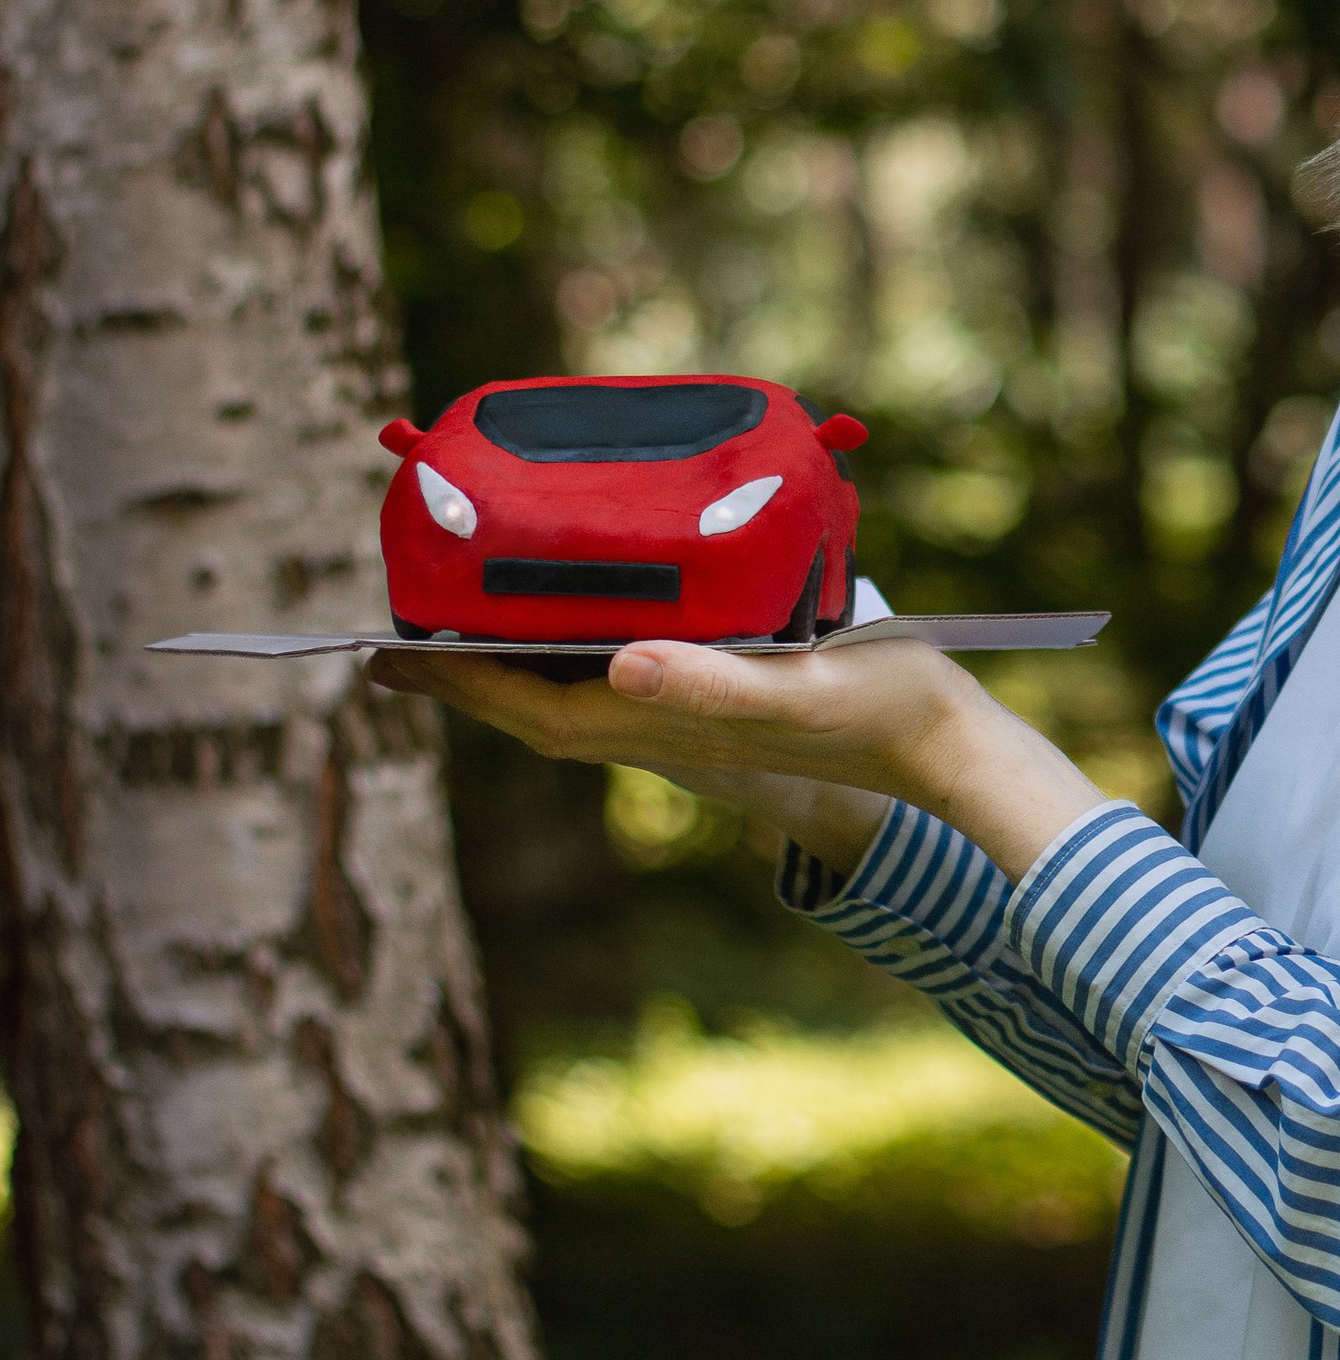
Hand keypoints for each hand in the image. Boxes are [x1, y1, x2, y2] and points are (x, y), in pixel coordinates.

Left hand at [365, 636, 1109, 883]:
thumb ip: (711, 684)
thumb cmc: (874, 706)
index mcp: (661, 722)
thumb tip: (617, 670)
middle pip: (531, 703)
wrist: (939, 740)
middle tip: (389, 633)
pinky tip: (570, 619)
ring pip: (566, 693)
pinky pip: (610, 676)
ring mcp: (681, 716)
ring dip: (506, 660)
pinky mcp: (710, 698)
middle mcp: (657, 725)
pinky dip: (566, 648)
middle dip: (458, 673)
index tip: (379, 659)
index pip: (528, 710)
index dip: (451, 687)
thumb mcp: (796, 688)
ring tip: (454, 620)